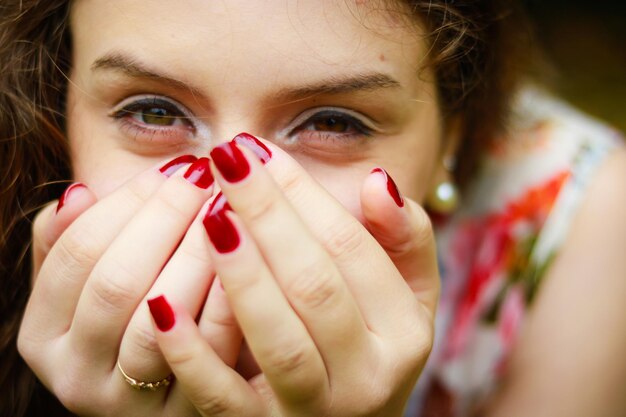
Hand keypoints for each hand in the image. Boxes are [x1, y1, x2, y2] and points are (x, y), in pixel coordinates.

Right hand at [18, 155, 239, 416]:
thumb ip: (75, 242)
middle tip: (206, 176)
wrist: (172, 390)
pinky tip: (249, 255)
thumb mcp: (89, 283)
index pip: (77, 252)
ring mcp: (127, 401)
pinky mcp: (182, 414)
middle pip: (116, 282)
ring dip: (195, 253)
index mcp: (44, 335)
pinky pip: (209, 355)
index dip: (127, 202)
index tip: (173, 167)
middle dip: (165, 219)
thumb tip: (80, 193)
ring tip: (226, 206)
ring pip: (159, 317)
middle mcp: (75, 374)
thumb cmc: (130, 316)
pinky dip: (227, 300)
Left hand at [149, 136, 438, 416]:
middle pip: (313, 284)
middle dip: (267, 215)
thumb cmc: (370, 346)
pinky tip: (162, 304)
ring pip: (277, 339)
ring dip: (241, 274)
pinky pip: (223, 398)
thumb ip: (404, 239)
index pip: (350, 248)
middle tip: (227, 157)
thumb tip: (375, 181)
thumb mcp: (407, 297)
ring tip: (210, 213)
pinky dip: (193, 354)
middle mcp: (367, 376)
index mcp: (403, 332)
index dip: (304, 194)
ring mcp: (314, 411)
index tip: (261, 150)